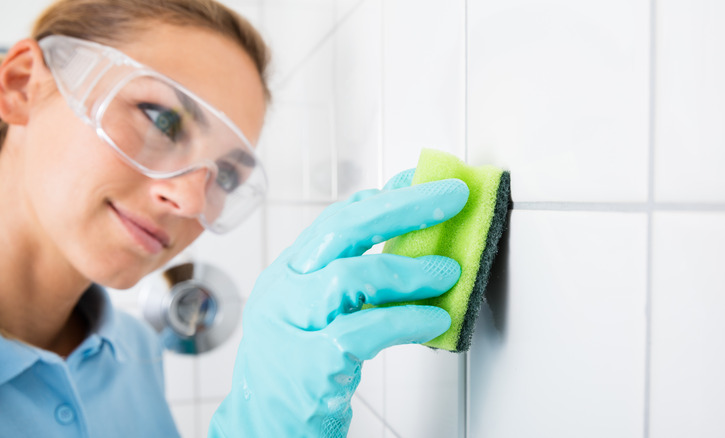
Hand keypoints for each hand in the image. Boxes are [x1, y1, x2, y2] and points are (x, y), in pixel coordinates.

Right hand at [208, 171, 468, 436]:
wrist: (263, 430)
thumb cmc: (298, 369)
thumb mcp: (315, 313)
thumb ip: (351, 278)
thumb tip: (408, 239)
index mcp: (289, 273)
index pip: (338, 219)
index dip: (388, 196)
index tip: (426, 180)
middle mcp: (284, 291)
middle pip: (342, 230)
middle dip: (404, 207)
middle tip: (451, 197)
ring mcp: (291, 327)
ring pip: (350, 277)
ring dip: (409, 271)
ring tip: (448, 272)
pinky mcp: (309, 366)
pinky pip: (364, 331)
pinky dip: (407, 321)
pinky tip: (435, 320)